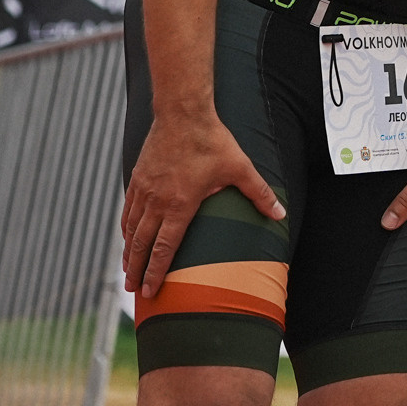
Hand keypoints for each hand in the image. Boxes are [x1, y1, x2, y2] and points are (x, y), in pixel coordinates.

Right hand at [122, 110, 284, 299]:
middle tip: (133, 290)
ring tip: (126, 271)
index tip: (150, 291)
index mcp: (181, 205)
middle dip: (137, 271)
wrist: (183, 113)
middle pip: (142, 245)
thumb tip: (280, 214)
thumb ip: (259, 193)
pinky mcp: (137, 178)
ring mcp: (145, 190)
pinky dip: (126, 228)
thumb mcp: (240, 168)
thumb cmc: (212, 141)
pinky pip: (127, 210)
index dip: (156, 272)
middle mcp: (158, 202)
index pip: (165, 248)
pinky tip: (127, 237)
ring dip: (128, 253)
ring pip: (131, 229)